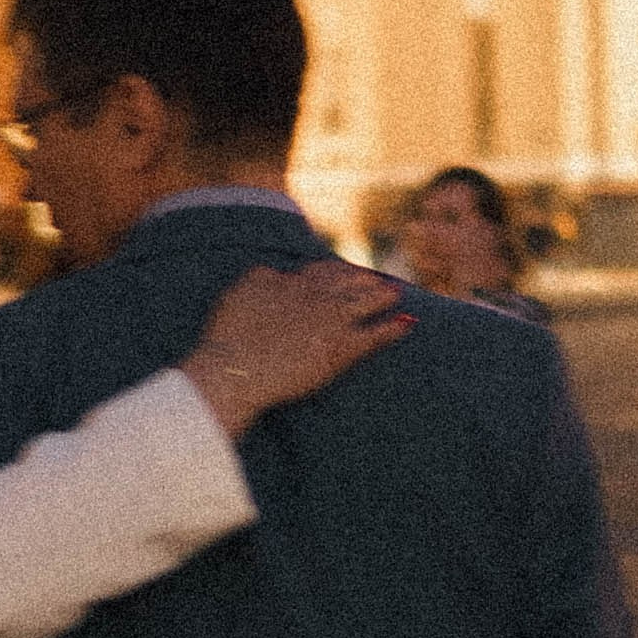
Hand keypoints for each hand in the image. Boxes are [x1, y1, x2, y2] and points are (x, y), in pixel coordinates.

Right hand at [184, 263, 408, 435]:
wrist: (236, 367)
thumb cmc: (229, 336)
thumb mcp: (240, 292)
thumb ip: (262, 277)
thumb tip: (276, 272)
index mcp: (293, 282)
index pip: (323, 271)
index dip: (339, 270)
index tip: (346, 271)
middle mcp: (318, 296)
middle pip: (351, 280)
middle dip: (366, 279)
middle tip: (379, 280)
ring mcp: (333, 320)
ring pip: (369, 300)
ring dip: (385, 295)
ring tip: (397, 293)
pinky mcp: (343, 348)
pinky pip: (377, 335)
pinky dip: (394, 329)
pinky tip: (407, 324)